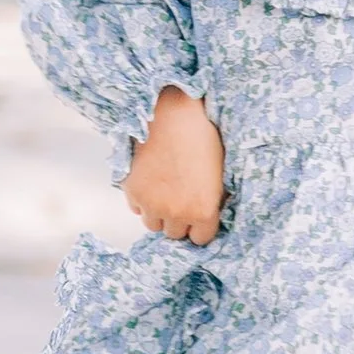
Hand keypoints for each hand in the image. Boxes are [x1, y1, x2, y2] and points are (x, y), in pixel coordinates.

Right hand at [121, 84, 225, 242]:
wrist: (174, 114)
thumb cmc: (203, 137)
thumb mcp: (220, 174)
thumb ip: (214, 201)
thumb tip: (211, 215)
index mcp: (204, 210)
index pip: (200, 239)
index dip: (200, 226)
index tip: (199, 214)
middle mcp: (177, 213)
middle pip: (175, 234)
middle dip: (180, 220)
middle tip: (181, 199)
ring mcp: (152, 204)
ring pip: (154, 224)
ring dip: (159, 213)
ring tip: (166, 190)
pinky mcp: (133, 191)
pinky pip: (137, 209)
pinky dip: (143, 200)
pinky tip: (153, 180)